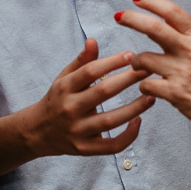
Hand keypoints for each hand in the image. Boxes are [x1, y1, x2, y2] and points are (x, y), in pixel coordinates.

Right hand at [23, 38, 155, 158]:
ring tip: (152, 96)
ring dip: (135, 108)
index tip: (132, 55)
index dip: (112, 62)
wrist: (38, 131)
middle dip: (128, 79)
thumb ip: (81, 61)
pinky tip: (139, 120)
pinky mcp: (84, 149)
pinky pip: (111, 145)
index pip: (90, 72)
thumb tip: (94, 40)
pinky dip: (128, 136)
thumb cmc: (57, 99)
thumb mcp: (64, 78)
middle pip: (103, 92)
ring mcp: (77, 131)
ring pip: (111, 120)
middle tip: (147, 69)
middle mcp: (69, 109)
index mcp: (64, 88)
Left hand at [115, 0, 190, 140]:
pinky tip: (151, 88)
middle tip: (119, 16)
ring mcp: (182, 72)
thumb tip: (175, 24)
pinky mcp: (176, 94)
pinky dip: (144, 85)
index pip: (172, 11)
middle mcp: (190, 51)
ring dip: (137, 63)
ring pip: (143, 59)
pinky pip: (146, 84)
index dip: (152, 2)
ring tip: (140, 67)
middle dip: (131, 18)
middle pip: (153, 27)